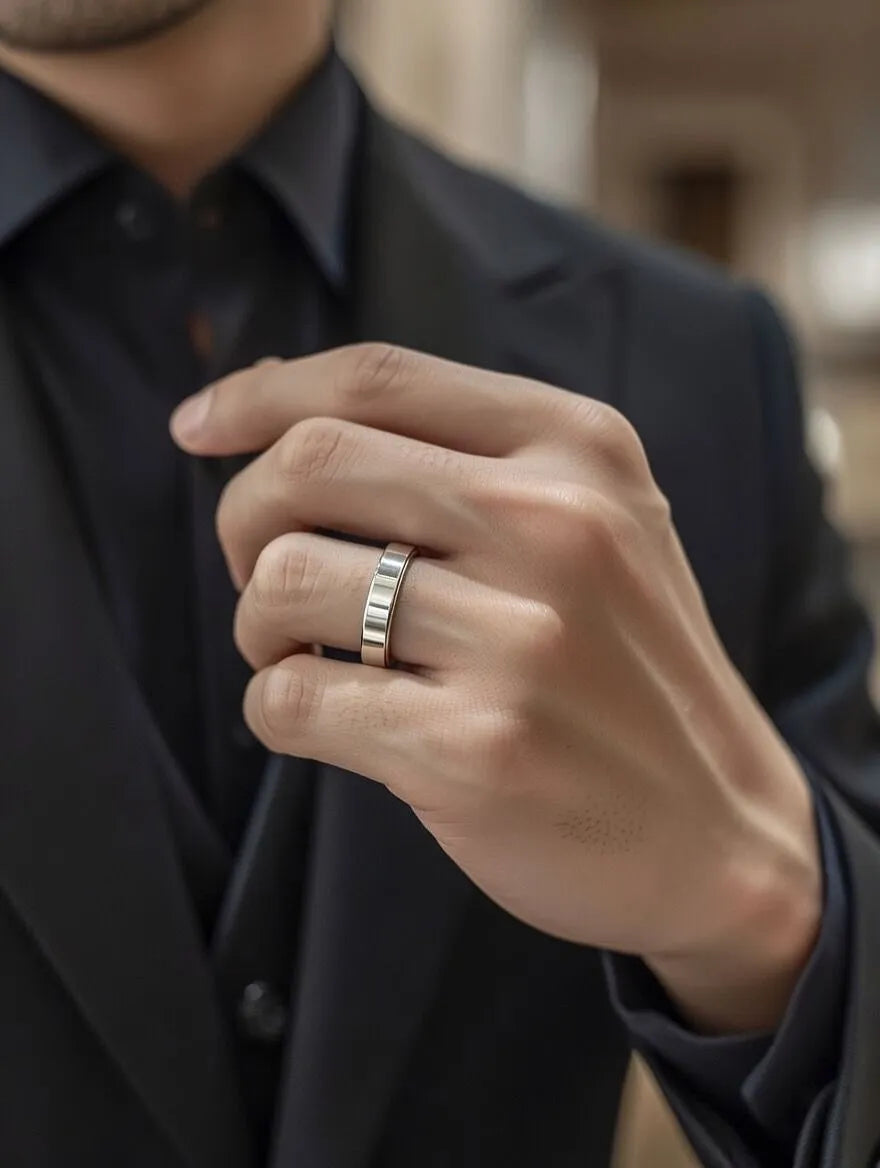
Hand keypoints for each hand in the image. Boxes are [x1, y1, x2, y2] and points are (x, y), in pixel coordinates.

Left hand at [171, 344, 820, 1033]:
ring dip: (259, 625)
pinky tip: (327, 720)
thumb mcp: (596, 526)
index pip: (378, 376)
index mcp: (581, 450)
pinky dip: (277, 707)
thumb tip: (277, 412)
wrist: (719, 830)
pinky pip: (291, 697)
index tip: (199, 424)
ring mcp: (519, 640)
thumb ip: (467, 460)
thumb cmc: (628, 669)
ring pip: (283, 583)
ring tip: (306, 654)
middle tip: (262, 573)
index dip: (262, 392)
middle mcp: (555, 526)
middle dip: (243, 518)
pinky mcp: (475, 749)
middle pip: (309, 463)